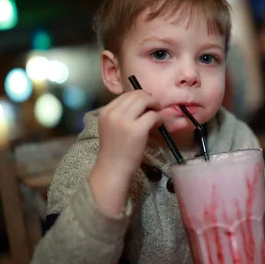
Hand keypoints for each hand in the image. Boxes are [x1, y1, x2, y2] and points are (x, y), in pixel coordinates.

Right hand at [89, 90, 160, 215]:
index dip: (140, 97)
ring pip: (145, 101)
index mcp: (106, 111)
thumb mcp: (111, 126)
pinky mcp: (137, 130)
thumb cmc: (114, 150)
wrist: (113, 169)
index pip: (126, 94)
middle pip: (137, 94)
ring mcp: (125, 121)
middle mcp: (113, 113)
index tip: (146, 105)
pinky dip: (158, 118)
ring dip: (154, 106)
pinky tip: (157, 125)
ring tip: (156, 116)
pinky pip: (153, 115)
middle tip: (155, 108)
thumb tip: (141, 101)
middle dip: (149, 99)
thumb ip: (121, 113)